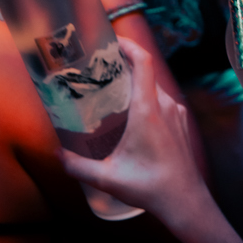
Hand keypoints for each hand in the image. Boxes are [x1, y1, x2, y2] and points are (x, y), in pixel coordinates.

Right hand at [65, 38, 218, 236]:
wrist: (186, 202)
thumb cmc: (150, 188)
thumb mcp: (107, 178)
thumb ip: (77, 166)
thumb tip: (57, 155)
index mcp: (148, 110)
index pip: (143, 62)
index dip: (128, 45)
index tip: (110, 41)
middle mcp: (165, 106)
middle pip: (145, 71)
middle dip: (123, 65)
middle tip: (99, 68)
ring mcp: (176, 114)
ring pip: (153, 87)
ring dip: (134, 83)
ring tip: (111, 90)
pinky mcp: (180, 124)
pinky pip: (162, 101)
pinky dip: (146, 98)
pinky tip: (130, 114)